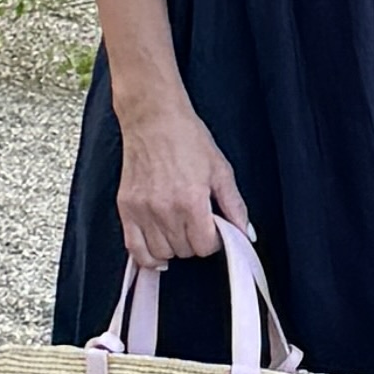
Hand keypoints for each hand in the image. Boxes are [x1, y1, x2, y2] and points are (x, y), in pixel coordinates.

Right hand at [115, 94, 249, 269]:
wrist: (153, 117)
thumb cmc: (188, 138)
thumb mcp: (220, 170)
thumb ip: (235, 206)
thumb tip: (247, 234)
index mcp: (191, 201)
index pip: (205, 247)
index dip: (214, 241)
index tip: (213, 230)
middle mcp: (165, 210)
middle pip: (184, 251)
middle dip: (195, 242)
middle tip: (196, 224)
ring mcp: (142, 211)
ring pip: (161, 254)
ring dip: (173, 247)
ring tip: (178, 230)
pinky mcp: (126, 208)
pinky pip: (134, 249)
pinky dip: (147, 256)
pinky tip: (157, 251)